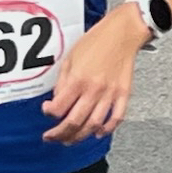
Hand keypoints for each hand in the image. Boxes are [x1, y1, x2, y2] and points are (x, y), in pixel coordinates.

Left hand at [39, 13, 148, 144]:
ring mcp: (110, 94)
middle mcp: (94, 89)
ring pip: (93, 125)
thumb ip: (63, 82)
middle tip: (52, 138)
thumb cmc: (96, 41)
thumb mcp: (70, 58)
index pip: (58, 108)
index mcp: (77, 79)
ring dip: (80, 136)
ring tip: (71, 139)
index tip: (47, 111)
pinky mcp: (124, 94)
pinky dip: (107, 129)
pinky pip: (116, 117)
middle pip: (74, 122)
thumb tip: (58, 100)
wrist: (122, 33)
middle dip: (60, 134)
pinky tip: (99, 132)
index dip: (49, 113)